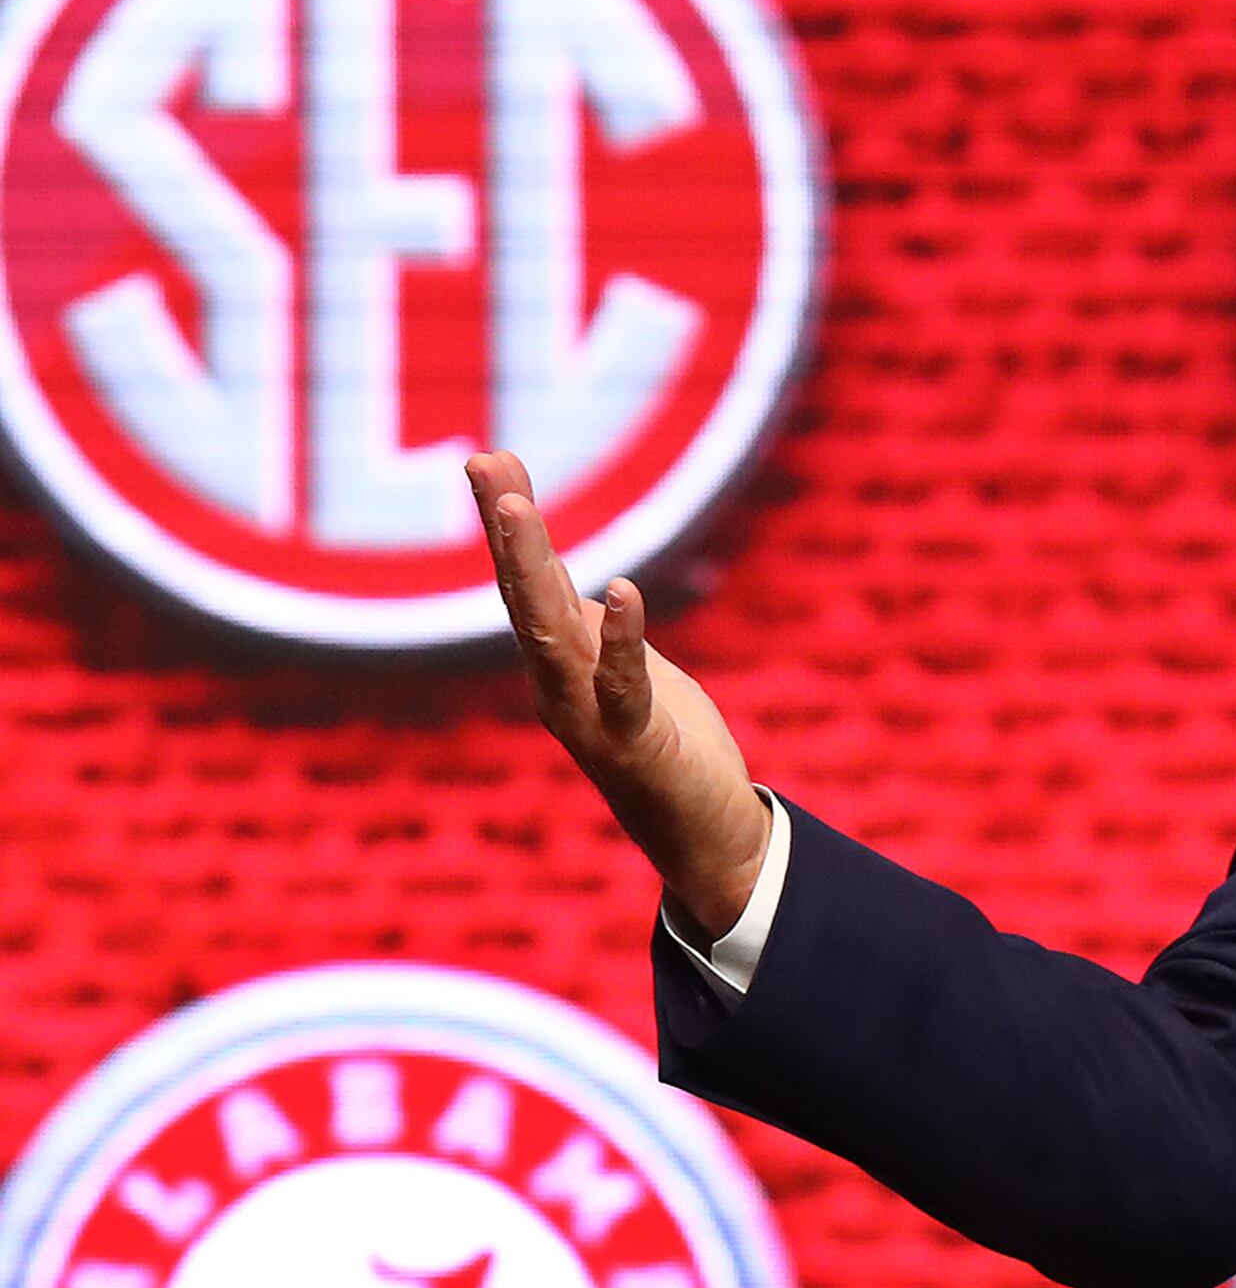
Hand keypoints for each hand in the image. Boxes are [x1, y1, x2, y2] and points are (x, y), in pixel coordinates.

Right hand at [469, 452, 770, 937]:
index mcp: (559, 661)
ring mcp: (588, 715)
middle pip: (524, 594)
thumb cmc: (663, 744)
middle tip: (483, 461)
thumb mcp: (628, 669)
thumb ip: (600, 630)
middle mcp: (558, 684)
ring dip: (531, 571)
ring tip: (518, 507)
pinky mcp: (635, 742)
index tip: (489, 456)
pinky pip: (623, 685)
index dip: (509, 520)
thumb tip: (588, 585)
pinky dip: (623, 638)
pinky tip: (624, 590)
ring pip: (552, 633)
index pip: (528, 580)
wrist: (700, 830)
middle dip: (506, 528)